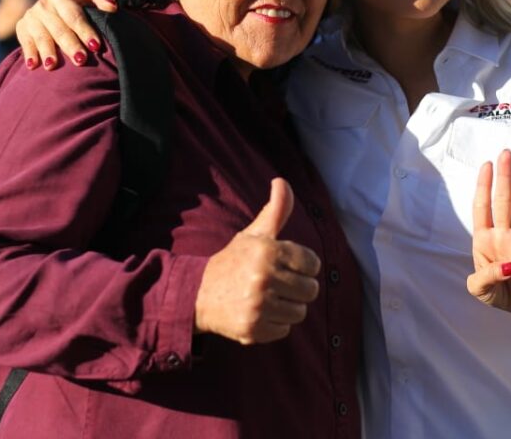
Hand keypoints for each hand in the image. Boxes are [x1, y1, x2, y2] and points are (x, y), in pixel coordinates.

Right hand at [15, 0, 115, 69]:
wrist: (52, 6)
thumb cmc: (77, 4)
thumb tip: (112, 6)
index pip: (74, 15)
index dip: (85, 30)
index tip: (96, 46)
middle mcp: (43, 4)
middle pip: (58, 28)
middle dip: (70, 45)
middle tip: (81, 60)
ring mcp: (31, 16)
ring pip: (41, 37)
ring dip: (48, 51)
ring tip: (53, 65)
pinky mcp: (22, 28)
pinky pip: (25, 42)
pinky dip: (29, 54)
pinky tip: (33, 66)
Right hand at [194, 178, 321, 344]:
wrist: (197, 294)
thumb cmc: (233, 261)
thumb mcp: (253, 234)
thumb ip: (275, 210)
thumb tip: (282, 181)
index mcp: (268, 251)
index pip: (313, 263)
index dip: (302, 266)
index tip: (286, 266)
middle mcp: (264, 278)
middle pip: (310, 290)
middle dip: (297, 287)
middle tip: (277, 284)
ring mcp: (258, 306)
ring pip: (300, 311)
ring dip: (288, 307)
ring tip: (268, 298)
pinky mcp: (254, 329)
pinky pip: (285, 329)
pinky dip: (275, 324)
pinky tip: (259, 313)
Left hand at [467, 149, 510, 313]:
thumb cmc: (495, 290)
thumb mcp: (479, 290)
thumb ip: (485, 278)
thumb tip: (507, 267)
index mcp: (483, 239)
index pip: (482, 207)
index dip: (483, 186)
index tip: (486, 164)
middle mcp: (502, 234)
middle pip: (503, 201)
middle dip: (504, 178)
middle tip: (507, 153)